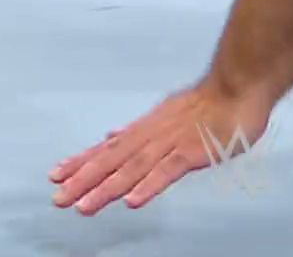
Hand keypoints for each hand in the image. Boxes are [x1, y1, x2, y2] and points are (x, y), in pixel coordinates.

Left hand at [51, 82, 275, 213]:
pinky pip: (167, 171)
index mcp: (142, 131)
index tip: (56, 176)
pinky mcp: (191, 152)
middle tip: (58, 199)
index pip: (105, 150)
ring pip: (131, 169)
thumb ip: (137, 132)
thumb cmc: (205, 104)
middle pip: (110, 161)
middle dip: (82, 181)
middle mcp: (148, 137)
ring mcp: (169, 144)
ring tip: (84, 206)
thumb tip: (111, 137)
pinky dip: (149, 186)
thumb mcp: (164, 116)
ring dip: (106, 189)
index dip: (80, 163)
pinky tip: (132, 202)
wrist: (235, 87)